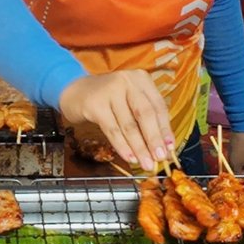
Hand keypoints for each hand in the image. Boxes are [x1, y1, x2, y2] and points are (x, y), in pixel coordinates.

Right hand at [57, 71, 174, 167]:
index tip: (170, 148)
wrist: (73, 91)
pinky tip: (129, 157)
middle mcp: (127, 81)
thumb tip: (161, 146)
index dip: (165, 129)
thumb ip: (144, 119)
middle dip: (154, 139)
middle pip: (145, 114)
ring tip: (146, 164)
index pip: (158, 106)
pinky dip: (122, 146)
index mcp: (141, 79)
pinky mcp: (95, 104)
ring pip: (129, 125)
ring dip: (139, 148)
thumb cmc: (107, 100)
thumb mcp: (128, 101)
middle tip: (160, 158)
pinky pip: (112, 129)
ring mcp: (110, 91)